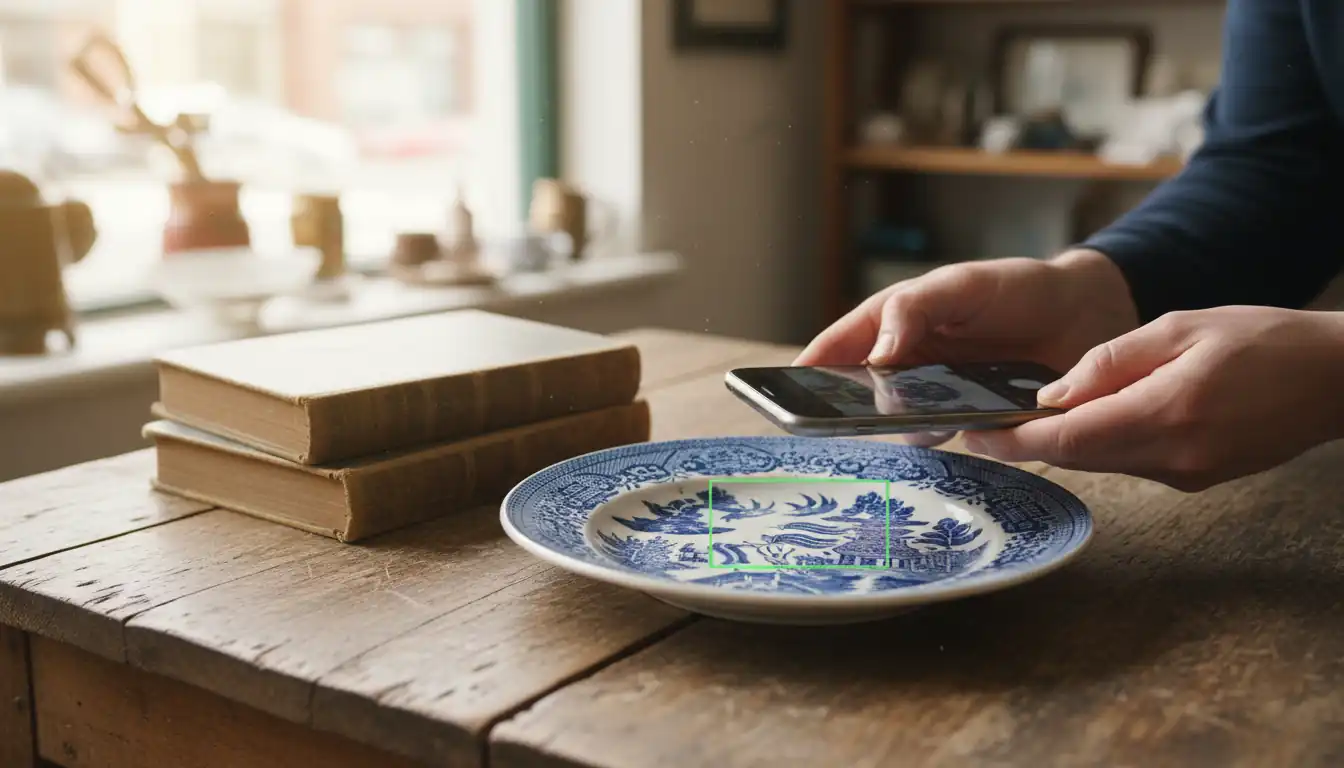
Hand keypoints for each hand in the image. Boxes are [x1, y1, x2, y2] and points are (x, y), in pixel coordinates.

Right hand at [795, 250, 1139, 445]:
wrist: (1091, 313)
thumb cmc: (1017, 288)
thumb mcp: (961, 285)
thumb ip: (913, 310)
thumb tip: (874, 355)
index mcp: (894, 326)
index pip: (837, 350)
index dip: (807, 371)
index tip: (778, 395)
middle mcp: (909, 368)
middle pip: (863, 398)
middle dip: (852, 410)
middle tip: (846, 420)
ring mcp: (940, 401)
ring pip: (905, 427)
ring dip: (909, 428)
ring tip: (925, 419)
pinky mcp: (978, 426)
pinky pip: (954, 443)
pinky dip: (955, 443)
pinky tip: (968, 432)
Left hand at [963, 306, 1343, 490]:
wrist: (1338, 379)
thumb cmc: (1263, 339)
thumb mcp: (1179, 327)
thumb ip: (1109, 362)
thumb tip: (1050, 395)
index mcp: (1166, 412)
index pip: (1068, 438)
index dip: (1014, 440)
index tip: (973, 434)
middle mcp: (1174, 456)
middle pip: (1078, 457)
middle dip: (1028, 443)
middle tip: (982, 425)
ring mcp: (1187, 475)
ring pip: (1102, 463)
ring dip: (1063, 443)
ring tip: (1019, 419)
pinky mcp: (1196, 479)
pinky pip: (1131, 463)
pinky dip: (1101, 444)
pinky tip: (1086, 420)